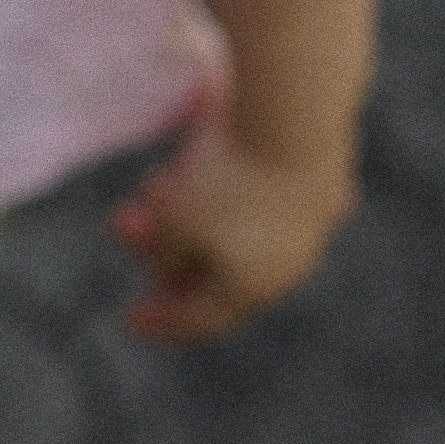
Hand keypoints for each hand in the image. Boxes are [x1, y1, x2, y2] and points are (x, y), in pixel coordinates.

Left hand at [108, 114, 357, 342]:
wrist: (297, 121)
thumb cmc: (227, 179)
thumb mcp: (176, 221)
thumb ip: (165, 250)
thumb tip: (168, 260)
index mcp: (250, 289)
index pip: (200, 320)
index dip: (162, 322)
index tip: (130, 321)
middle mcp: (285, 267)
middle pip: (216, 272)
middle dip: (165, 252)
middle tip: (126, 231)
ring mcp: (307, 227)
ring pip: (237, 232)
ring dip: (189, 214)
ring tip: (152, 184)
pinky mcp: (318, 186)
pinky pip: (257, 196)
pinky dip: (220, 188)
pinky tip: (198, 162)